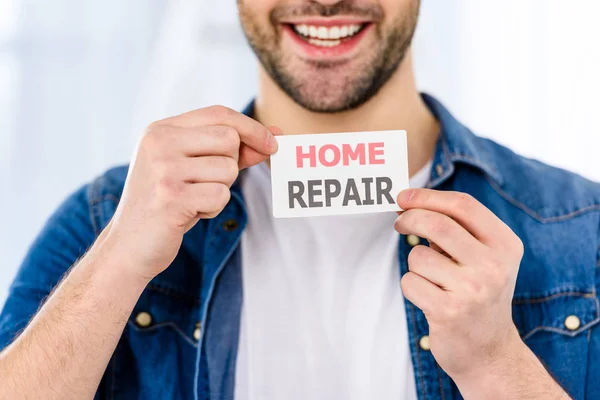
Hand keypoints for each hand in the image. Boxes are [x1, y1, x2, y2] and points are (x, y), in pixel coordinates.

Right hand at [104, 105, 278, 280]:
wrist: (129, 245)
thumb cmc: (168, 204)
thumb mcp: (195, 170)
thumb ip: (232, 151)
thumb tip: (275, 137)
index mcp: (161, 129)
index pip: (219, 113)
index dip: (251, 127)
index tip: (272, 144)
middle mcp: (159, 142)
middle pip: (229, 139)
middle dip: (232, 165)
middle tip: (207, 183)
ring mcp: (162, 169)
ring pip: (228, 169)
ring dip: (220, 190)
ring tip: (193, 200)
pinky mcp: (170, 197)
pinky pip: (220, 196)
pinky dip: (213, 209)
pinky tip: (190, 214)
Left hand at [394, 189, 524, 384]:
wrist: (490, 352)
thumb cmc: (477, 294)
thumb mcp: (482, 258)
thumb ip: (455, 230)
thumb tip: (408, 204)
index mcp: (505, 245)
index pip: (463, 205)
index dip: (428, 196)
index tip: (404, 197)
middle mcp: (494, 266)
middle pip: (438, 224)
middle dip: (410, 218)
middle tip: (399, 222)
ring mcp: (473, 290)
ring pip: (418, 256)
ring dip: (415, 265)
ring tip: (433, 281)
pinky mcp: (450, 312)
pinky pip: (410, 283)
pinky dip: (412, 287)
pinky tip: (430, 299)